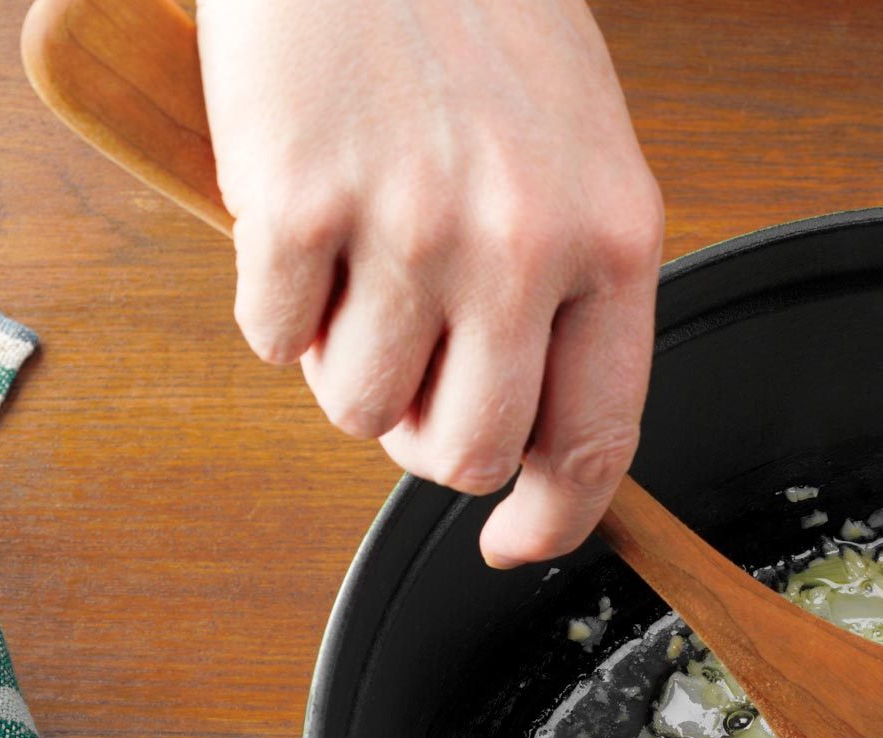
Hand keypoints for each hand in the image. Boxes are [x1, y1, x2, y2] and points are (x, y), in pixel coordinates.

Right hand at [197, 0, 663, 565]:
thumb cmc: (470, 14)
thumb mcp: (576, 146)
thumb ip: (572, 284)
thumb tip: (535, 431)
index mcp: (612, 235)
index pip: (596, 435)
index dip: (552, 516)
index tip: (518, 540)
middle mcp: (522, 246)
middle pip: (467, 453)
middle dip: (427, 440)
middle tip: (409, 375)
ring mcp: (409, 228)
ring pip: (358, 409)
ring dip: (342, 364)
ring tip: (355, 266)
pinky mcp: (296, 204)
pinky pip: (269, 339)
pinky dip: (272, 306)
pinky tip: (298, 220)